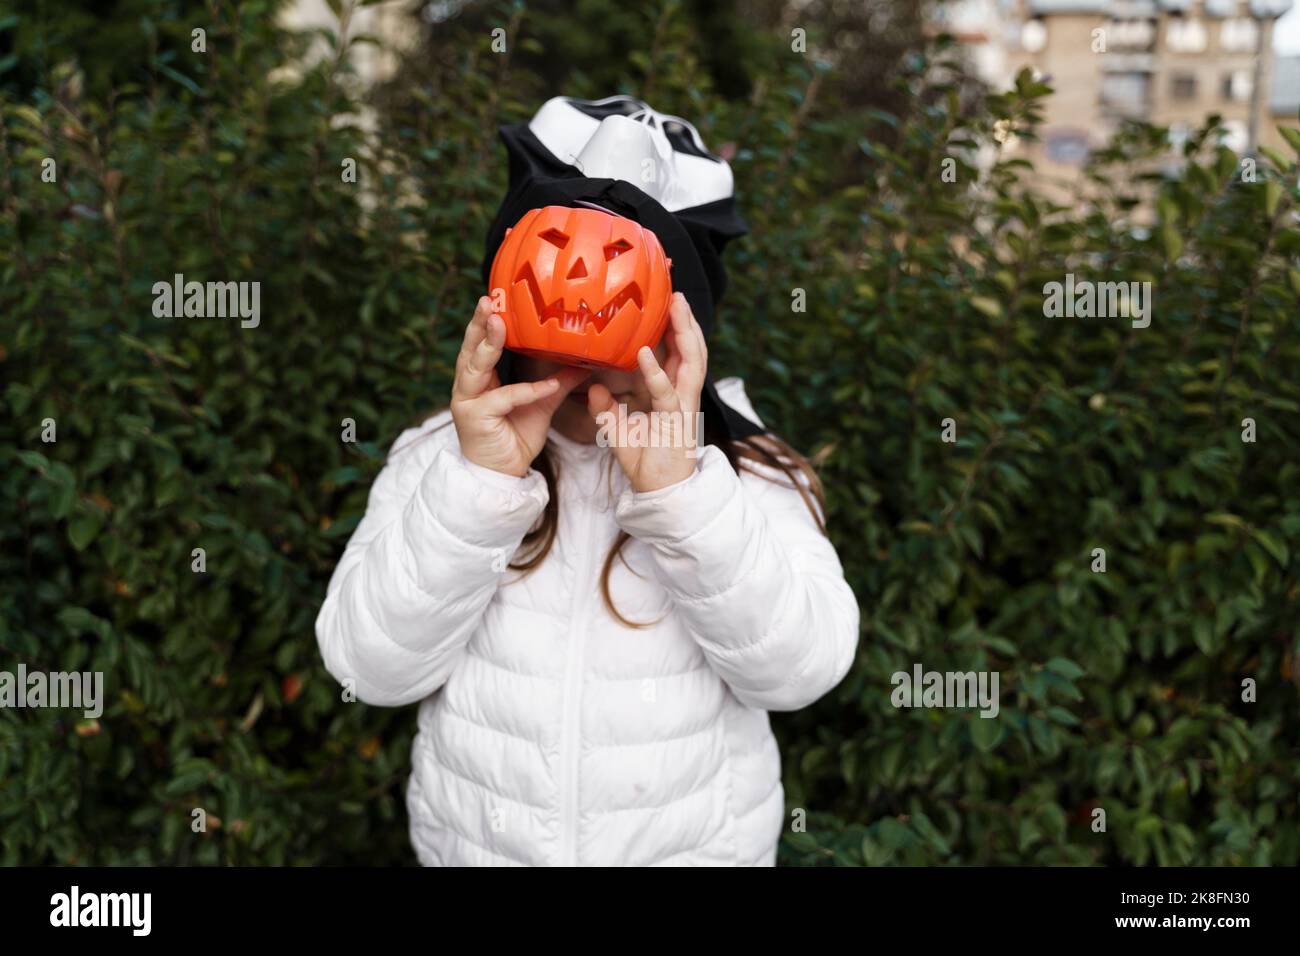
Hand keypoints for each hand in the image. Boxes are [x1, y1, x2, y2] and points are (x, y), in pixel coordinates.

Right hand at [451, 297, 586, 476]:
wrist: (504, 474)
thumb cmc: (515, 437)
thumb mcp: (542, 403)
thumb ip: (558, 382)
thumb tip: (585, 362)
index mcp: (480, 378)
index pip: (480, 343)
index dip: (486, 322)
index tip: (496, 297)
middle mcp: (468, 386)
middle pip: (471, 348)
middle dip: (479, 323)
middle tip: (489, 300)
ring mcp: (467, 401)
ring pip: (476, 367)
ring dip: (488, 345)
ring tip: (501, 323)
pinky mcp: (475, 418)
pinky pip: (503, 399)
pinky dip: (526, 392)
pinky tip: (546, 386)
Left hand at [588, 293, 705, 492]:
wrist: (658, 494)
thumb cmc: (645, 464)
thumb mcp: (618, 433)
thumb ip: (607, 410)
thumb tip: (593, 386)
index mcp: (673, 395)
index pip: (679, 354)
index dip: (676, 329)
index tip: (668, 303)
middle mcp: (683, 397)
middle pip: (692, 351)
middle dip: (687, 321)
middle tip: (677, 294)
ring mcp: (683, 408)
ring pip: (691, 364)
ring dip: (684, 334)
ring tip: (675, 307)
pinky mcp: (675, 424)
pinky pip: (667, 394)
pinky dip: (656, 373)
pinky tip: (645, 353)